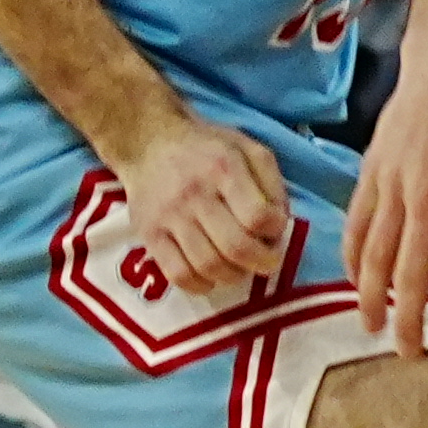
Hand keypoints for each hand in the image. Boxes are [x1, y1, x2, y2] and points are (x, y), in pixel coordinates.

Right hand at [108, 110, 291, 310]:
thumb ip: (271, 181)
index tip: (275, 231)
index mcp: (223, 168)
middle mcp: (195, 193)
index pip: (258, 216)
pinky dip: (200, 285)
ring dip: (234, 276)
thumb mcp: (247, 148)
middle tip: (267, 262)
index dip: (275, 232)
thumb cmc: (206, 147)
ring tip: (240, 268)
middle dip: (262, 262)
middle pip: (236, 247)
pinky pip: (178, 274)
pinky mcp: (149, 235)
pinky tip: (211, 278)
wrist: (148, 142)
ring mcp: (169, 217)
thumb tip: (279, 224)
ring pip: (208, 265)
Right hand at [344, 57, 427, 350]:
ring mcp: (393, 183)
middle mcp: (425, 194)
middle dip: (408, 320)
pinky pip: (356, 222)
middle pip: (411, 272)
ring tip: (372, 330)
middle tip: (410, 356)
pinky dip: (353, 256)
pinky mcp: (371, 171)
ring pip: (374, 252)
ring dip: (371, 296)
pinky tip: (355, 281)